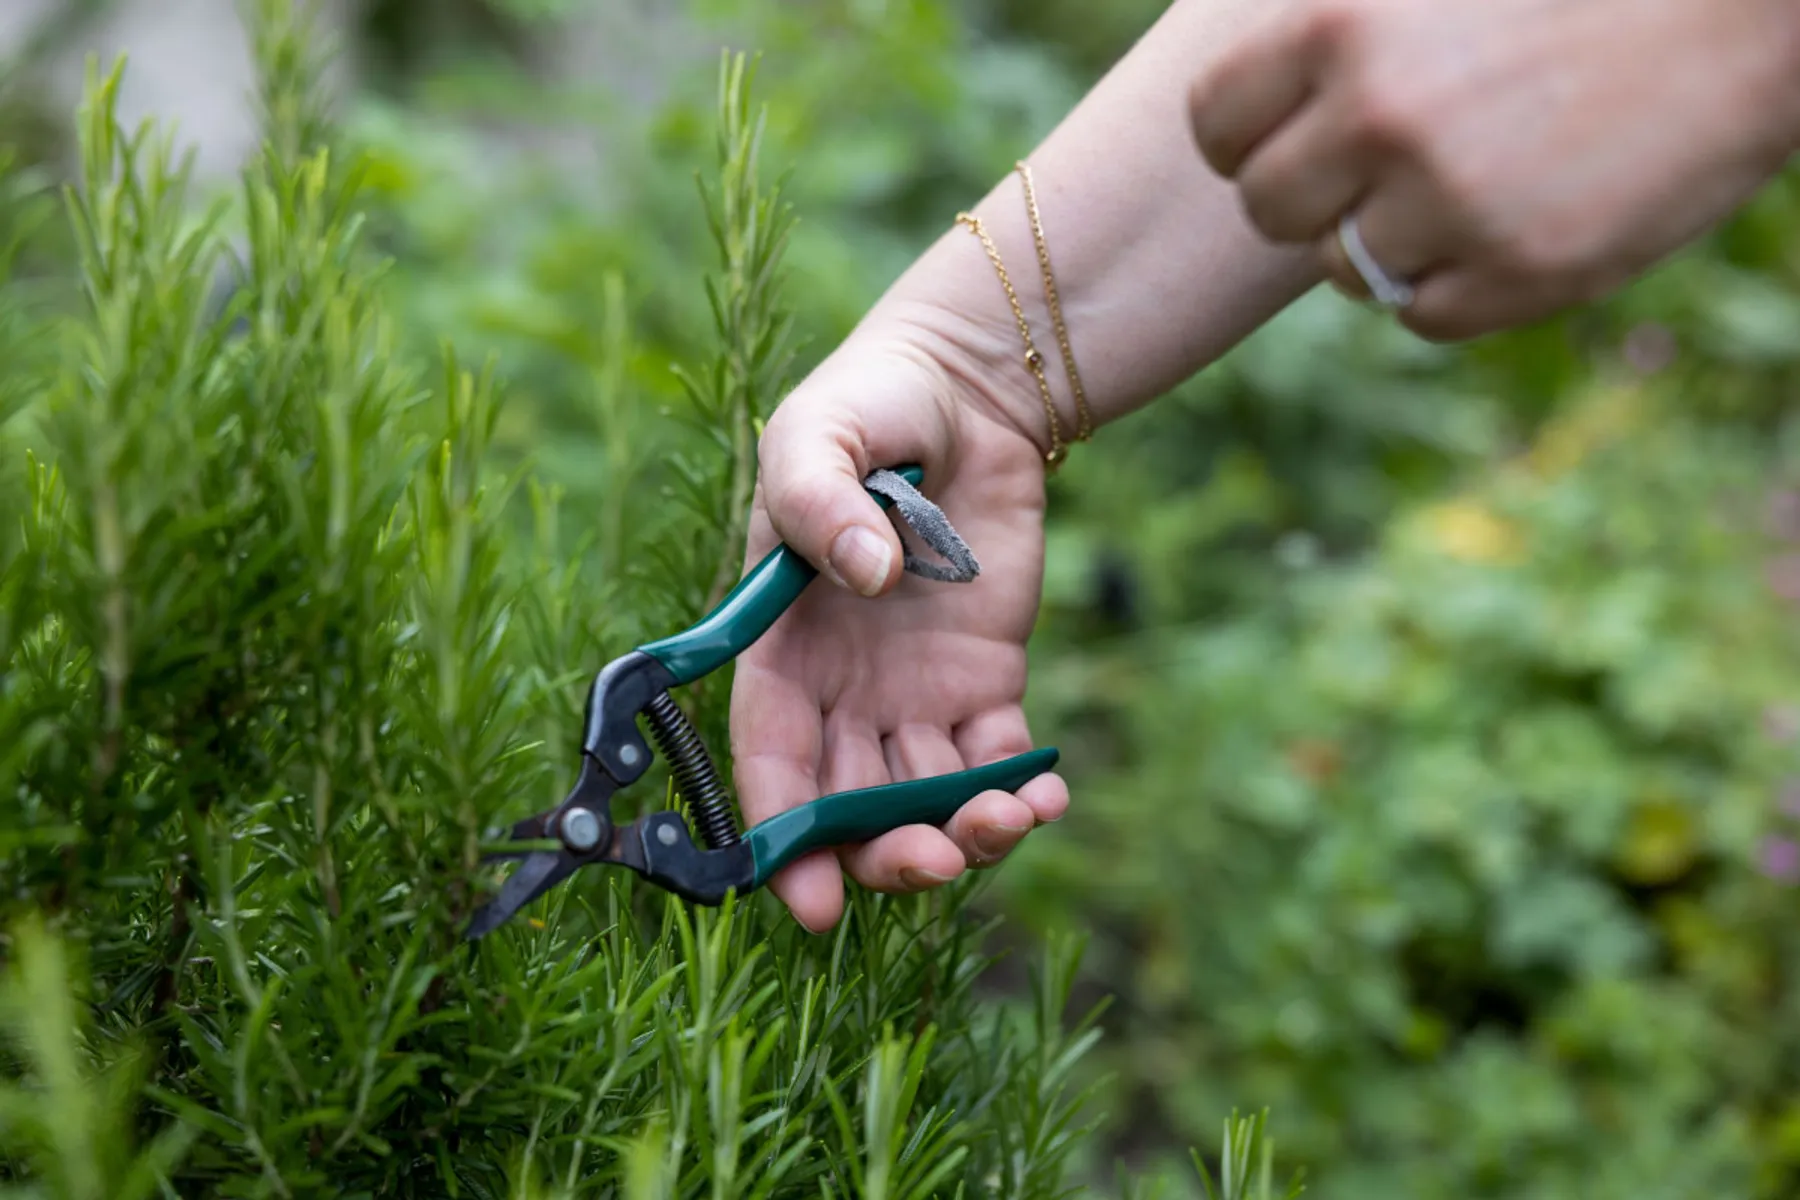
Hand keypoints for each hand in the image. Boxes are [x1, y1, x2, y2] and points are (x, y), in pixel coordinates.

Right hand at [728, 323, 1069, 931]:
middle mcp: (843, 691)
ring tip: (1006, 819)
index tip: (812, 898)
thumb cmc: (866, 409)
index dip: (785, 836)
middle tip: (932, 859)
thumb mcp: (815, 436)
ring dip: (962, 831)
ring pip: (927, 798)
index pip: (772, 760)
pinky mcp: (988, 682)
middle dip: (884, 853)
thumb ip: (816, 499)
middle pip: (850, 805)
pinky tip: (1045, 795)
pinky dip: (1021, 792)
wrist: (965, 392)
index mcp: (782, 650)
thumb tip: (862, 573)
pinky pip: (997, 758)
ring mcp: (917, 694)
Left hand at [1187, 0, 1799, 339]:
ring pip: (1344, 271)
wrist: (1748, 19)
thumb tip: (1248, 110)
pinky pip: (1422, 315)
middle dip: (1314, 199)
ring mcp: (1448, 202)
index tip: (1286, 139)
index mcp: (1342, 25)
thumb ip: (1336, 41)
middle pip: (1269, 209)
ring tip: (1473, 180)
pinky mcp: (1516, 273)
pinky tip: (1518, 220)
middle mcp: (1381, 116)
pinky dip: (1457, 285)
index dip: (1244, 142)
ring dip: (1391, 242)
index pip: (1215, 124)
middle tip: (1384, 169)